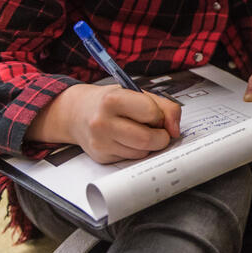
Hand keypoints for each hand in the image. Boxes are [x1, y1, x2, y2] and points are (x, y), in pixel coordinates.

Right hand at [29, 83, 181, 163]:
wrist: (76, 112)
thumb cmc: (111, 101)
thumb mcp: (137, 93)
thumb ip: (164, 106)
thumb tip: (175, 130)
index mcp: (113, 100)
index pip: (151, 113)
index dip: (160, 115)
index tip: (157, 115)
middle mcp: (102, 122)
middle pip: (147, 139)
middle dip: (161, 137)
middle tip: (159, 131)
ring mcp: (100, 142)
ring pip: (141, 152)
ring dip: (148, 145)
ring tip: (139, 131)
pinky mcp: (101, 157)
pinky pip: (131, 158)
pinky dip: (136, 150)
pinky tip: (126, 139)